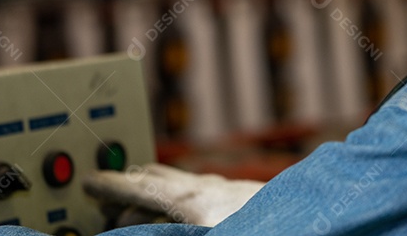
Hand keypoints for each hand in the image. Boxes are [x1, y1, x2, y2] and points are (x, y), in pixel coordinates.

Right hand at [82, 163, 263, 226]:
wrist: (316, 218)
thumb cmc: (266, 228)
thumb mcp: (207, 235)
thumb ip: (165, 231)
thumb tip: (135, 229)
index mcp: (193, 208)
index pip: (138, 191)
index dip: (108, 188)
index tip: (89, 184)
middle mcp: (208, 191)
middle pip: (154, 179)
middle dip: (126, 184)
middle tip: (103, 192)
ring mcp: (226, 188)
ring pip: (178, 177)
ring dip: (152, 182)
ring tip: (136, 188)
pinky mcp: (242, 193)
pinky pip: (199, 183)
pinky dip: (179, 187)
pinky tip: (186, 197)